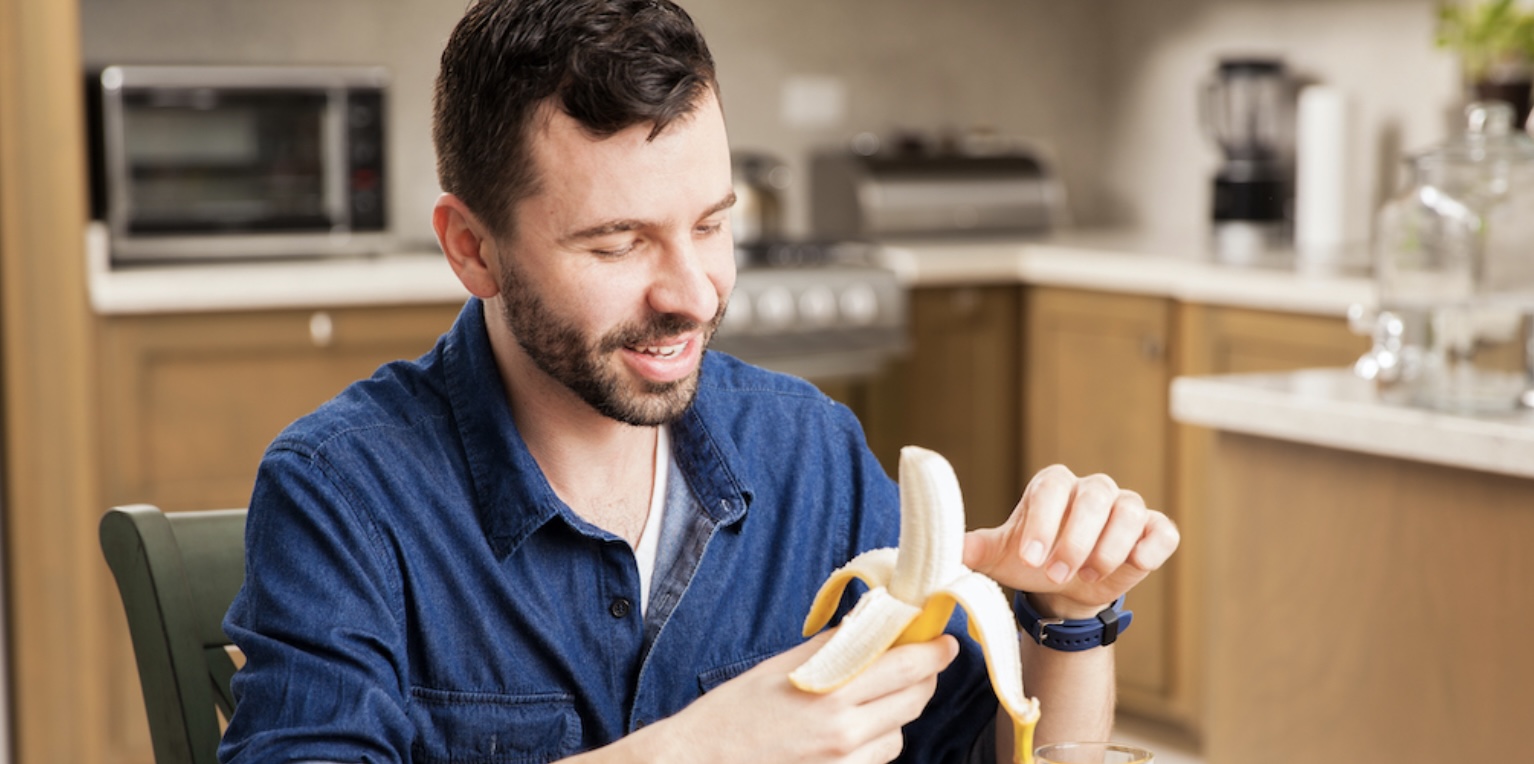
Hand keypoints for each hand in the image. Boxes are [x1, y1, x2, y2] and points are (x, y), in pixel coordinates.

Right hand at [625, 631, 958, 763]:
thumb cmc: (730, 715)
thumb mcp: (779, 667)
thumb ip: (832, 648)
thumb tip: (871, 626)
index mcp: (831, 691)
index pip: (908, 667)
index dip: (934, 651)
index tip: (943, 640)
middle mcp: (845, 732)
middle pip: (914, 700)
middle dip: (922, 678)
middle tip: (915, 663)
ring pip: (898, 734)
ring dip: (894, 715)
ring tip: (865, 703)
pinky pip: (876, 762)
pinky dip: (872, 744)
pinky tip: (846, 734)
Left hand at [962, 464, 1178, 618]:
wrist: (1066, 588)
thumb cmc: (1034, 562)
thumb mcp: (1002, 556)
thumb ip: (977, 549)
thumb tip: (945, 548)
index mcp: (1052, 486)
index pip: (1051, 490)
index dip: (1041, 522)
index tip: (1030, 557)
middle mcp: (1091, 490)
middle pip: (1092, 498)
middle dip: (1075, 538)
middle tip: (1057, 572)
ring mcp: (1125, 508)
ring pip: (1128, 511)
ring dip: (1109, 546)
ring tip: (1088, 576)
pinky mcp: (1152, 531)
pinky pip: (1162, 529)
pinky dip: (1153, 543)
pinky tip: (1138, 563)